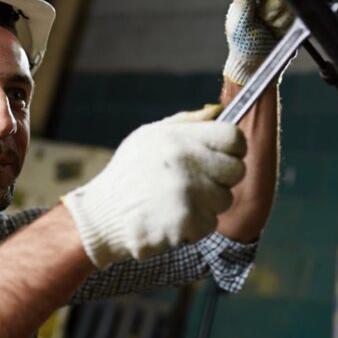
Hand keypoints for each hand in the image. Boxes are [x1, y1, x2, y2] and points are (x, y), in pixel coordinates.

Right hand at [61, 106, 246, 267]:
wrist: (100, 215)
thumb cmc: (128, 173)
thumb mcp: (149, 136)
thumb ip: (187, 122)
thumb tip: (219, 110)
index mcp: (180, 137)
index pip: (234, 137)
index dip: (233, 148)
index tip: (222, 156)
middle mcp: (187, 161)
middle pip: (236, 170)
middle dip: (222, 179)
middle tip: (197, 183)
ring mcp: (188, 192)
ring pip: (224, 199)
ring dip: (207, 204)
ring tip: (177, 201)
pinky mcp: (186, 221)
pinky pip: (210, 223)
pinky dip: (195, 226)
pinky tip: (172, 219)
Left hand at [223, 0, 293, 84]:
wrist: (257, 65)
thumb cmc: (243, 44)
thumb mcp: (240, 21)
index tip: (264, 10)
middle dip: (276, 11)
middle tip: (265, 22)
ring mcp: (284, 9)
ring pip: (294, 6)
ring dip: (283, 22)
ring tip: (271, 30)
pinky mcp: (295, 21)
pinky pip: (301, 19)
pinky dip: (290, 29)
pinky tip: (280, 34)